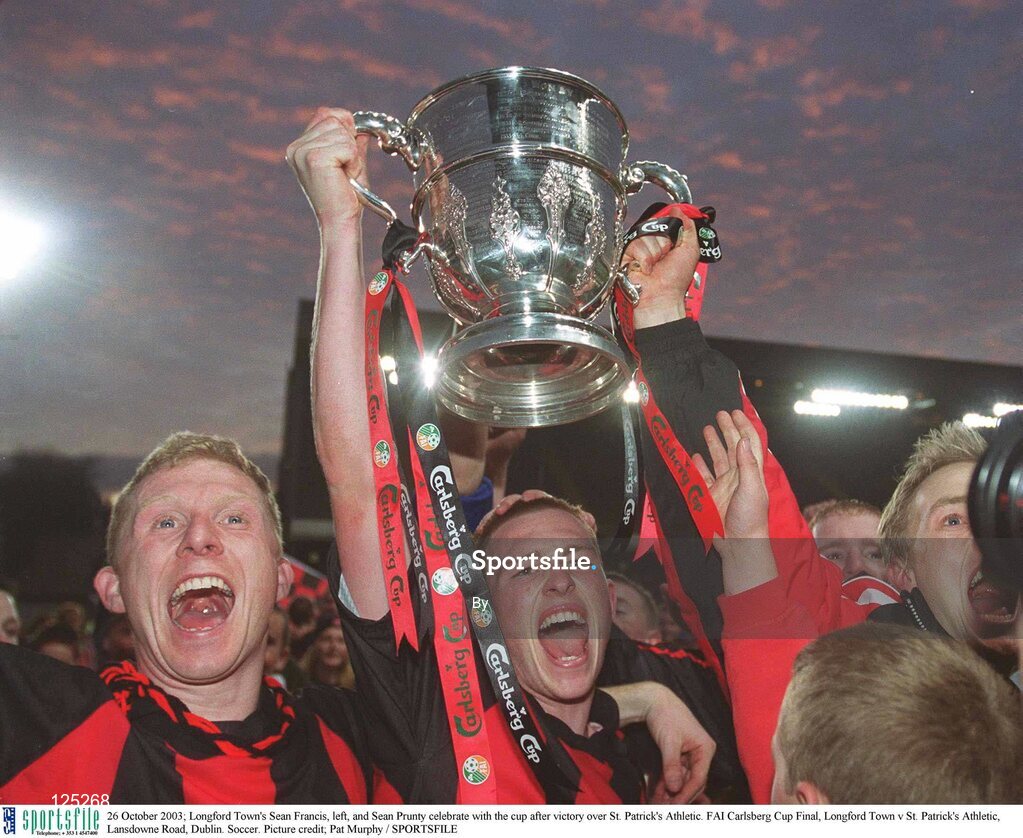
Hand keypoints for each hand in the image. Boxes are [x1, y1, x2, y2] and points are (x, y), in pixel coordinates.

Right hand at [286, 107, 370, 227]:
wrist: (340, 221)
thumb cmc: (345, 198)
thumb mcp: (350, 163)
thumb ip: (353, 143)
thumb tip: (361, 127)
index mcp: (299, 146)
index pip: (326, 113)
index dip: (346, 129)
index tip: (346, 155)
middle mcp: (296, 147)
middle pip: (335, 119)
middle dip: (350, 143)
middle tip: (345, 169)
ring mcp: (302, 151)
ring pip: (342, 131)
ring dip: (352, 154)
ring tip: (345, 175)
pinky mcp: (314, 158)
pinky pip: (347, 145)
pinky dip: (353, 161)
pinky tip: (345, 177)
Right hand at [475, 489, 597, 534]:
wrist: (547, 555)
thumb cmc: (560, 537)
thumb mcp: (574, 530)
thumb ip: (582, 523)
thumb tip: (590, 520)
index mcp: (542, 506)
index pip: (538, 497)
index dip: (534, 496)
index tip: (529, 498)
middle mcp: (525, 510)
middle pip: (515, 501)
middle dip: (509, 503)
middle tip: (505, 509)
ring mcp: (512, 518)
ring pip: (501, 511)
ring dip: (494, 514)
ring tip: (490, 521)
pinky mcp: (500, 528)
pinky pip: (490, 525)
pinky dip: (484, 526)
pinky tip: (480, 532)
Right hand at [623, 207, 700, 328]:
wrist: (662, 298)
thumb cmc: (675, 281)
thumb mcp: (690, 249)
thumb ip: (688, 227)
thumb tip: (680, 209)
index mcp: (666, 241)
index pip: (664, 220)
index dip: (669, 228)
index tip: (673, 241)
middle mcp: (652, 243)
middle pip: (654, 224)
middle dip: (664, 242)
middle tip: (665, 258)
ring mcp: (638, 249)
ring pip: (645, 234)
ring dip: (654, 253)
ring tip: (655, 266)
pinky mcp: (626, 255)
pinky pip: (636, 244)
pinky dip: (644, 258)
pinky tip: (645, 270)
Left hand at [642, 683, 714, 802]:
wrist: (653, 699)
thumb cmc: (665, 715)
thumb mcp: (669, 742)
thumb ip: (672, 766)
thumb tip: (675, 788)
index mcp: (705, 748)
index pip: (699, 778)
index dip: (687, 794)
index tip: (675, 805)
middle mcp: (701, 752)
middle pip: (692, 781)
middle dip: (679, 795)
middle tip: (665, 807)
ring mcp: (690, 753)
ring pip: (683, 779)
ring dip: (671, 791)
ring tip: (658, 802)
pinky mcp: (680, 753)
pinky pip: (675, 772)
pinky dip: (667, 782)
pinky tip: (658, 792)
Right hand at [692, 410, 767, 542]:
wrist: (738, 543)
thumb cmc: (750, 517)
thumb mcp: (753, 489)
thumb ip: (747, 465)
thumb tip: (743, 440)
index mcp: (751, 472)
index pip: (749, 443)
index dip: (744, 427)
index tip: (736, 413)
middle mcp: (737, 475)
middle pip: (733, 447)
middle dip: (727, 429)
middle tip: (720, 413)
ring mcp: (723, 485)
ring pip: (718, 458)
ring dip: (713, 443)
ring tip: (706, 428)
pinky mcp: (710, 495)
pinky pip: (703, 476)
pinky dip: (698, 465)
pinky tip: (694, 456)